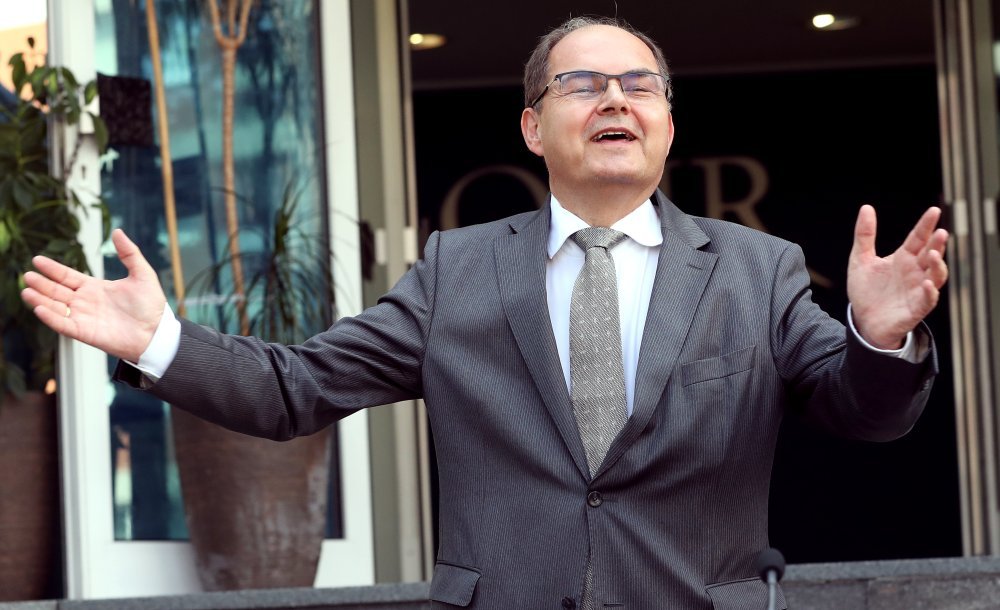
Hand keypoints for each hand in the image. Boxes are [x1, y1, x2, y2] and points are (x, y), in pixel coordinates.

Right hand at [21, 229, 167, 362]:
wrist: (157, 331)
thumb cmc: (151, 305)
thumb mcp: (142, 274)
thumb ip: (129, 253)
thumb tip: (118, 231)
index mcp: (95, 287)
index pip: (67, 276)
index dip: (53, 269)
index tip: (37, 260)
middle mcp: (85, 302)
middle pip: (57, 291)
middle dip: (42, 284)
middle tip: (27, 275)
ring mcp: (84, 317)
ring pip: (56, 307)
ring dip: (40, 300)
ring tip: (26, 290)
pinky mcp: (85, 332)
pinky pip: (63, 324)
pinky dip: (51, 317)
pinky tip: (39, 309)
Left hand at [848, 205, 948, 348]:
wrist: (862, 320)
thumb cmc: (866, 291)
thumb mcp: (860, 260)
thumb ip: (864, 235)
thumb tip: (866, 208)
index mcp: (904, 258)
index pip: (918, 238)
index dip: (926, 225)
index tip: (934, 211)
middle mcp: (915, 272)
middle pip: (931, 254)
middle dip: (937, 244)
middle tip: (940, 232)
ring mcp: (918, 289)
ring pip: (936, 275)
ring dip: (937, 265)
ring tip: (932, 254)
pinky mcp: (916, 308)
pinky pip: (928, 300)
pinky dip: (930, 292)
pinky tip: (927, 283)